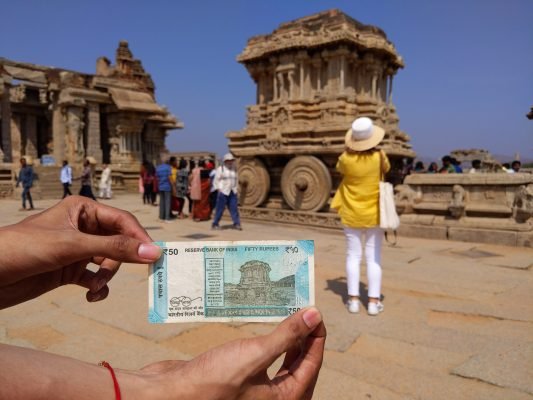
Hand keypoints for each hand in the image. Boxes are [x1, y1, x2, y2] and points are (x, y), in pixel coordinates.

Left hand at [0, 195, 160, 308]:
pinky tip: (91, 296)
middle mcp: (83, 227)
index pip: (122, 221)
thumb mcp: (74, 246)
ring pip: (108, 261)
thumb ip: (115, 248)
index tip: (154, 256)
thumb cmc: (25, 248)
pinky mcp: (69, 269)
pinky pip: (95, 277)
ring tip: (95, 288)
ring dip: (107, 276)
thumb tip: (153, 252)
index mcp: (83, 209)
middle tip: (122, 275)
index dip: (139, 237)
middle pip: (118, 242)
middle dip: (120, 260)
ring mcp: (76, 249)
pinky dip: (98, 288)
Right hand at [137, 307, 325, 399]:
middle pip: (300, 368)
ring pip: (283, 367)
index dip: (317, 337)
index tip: (316, 313)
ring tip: (291, 320)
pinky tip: (265, 333)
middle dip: (305, 341)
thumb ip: (286, 335)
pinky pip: (265, 365)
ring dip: (288, 344)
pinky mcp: (241, 385)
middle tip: (306, 315)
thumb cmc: (213, 381)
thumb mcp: (255, 353)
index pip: (311, 365)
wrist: (171, 394)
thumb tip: (314, 316)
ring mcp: (257, 394)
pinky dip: (270, 348)